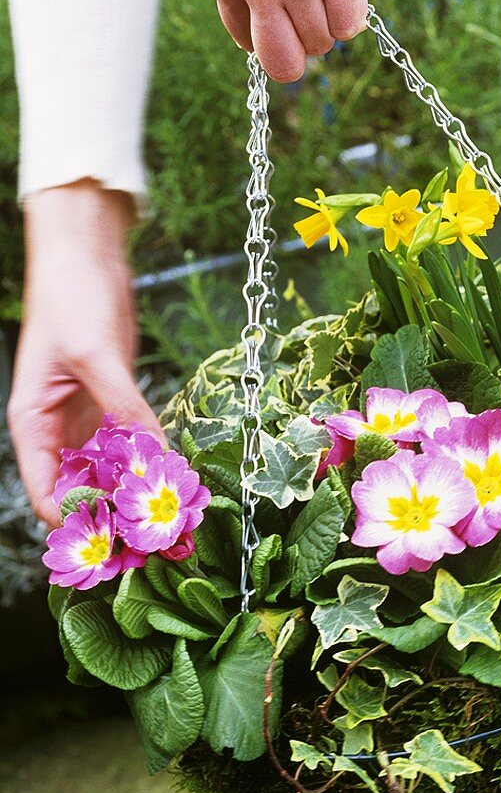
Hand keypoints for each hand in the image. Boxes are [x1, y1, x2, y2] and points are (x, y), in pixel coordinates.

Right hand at [8, 181, 162, 526]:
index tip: (120, 538)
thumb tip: (153, 455)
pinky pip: (132, 442)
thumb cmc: (71, 297)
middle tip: (158, 537)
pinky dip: (150, 458)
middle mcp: (57, 429)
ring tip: (174, 515)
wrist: (87, 254)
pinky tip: (175, 473)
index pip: (48, 493)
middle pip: (82, 488)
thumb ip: (123, 407)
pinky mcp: (115, 401)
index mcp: (33, 424)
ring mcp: (88, 417)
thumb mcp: (95, 356)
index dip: (80, 520)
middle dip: (115, 513)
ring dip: (137, 490)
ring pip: (110, 469)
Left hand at [209, 0, 368, 80]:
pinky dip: (355, 11)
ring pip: (324, 40)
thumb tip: (266, 28)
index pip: (252, 48)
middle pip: (285, 63)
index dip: (278, 39)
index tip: (290, 20)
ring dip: (333, 21)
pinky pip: (351, 21)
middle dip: (304, 52)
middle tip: (315, 22)